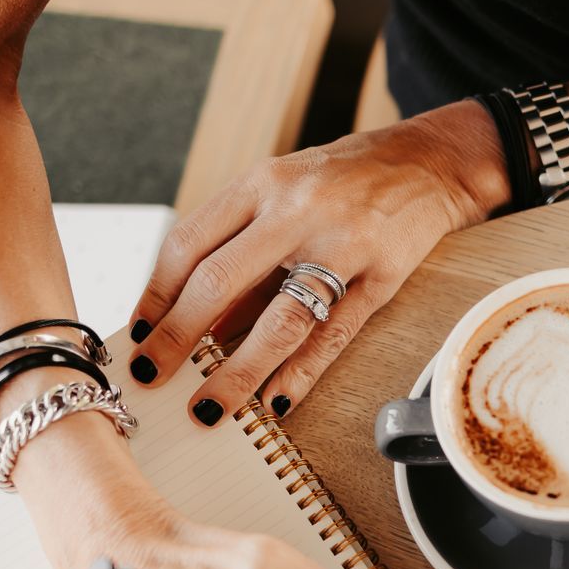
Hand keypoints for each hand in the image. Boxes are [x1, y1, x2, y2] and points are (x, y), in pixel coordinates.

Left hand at [124, 100, 507, 423]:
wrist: (428, 162)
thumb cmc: (346, 180)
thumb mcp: (283, 193)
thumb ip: (244, 249)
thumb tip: (202, 325)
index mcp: (261, 183)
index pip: (189, 243)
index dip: (157, 295)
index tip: (139, 335)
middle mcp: (296, 210)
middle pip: (220, 281)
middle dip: (178, 338)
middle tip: (152, 378)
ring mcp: (343, 243)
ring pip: (279, 319)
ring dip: (237, 371)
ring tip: (210, 407)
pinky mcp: (383, 275)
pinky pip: (334, 335)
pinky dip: (301, 374)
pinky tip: (276, 402)